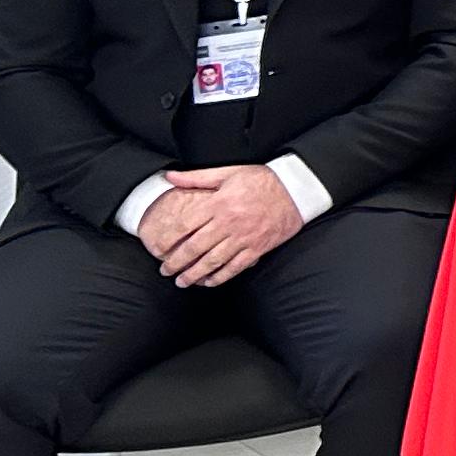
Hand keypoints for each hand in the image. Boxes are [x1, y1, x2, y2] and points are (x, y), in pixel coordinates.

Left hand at [141, 166, 303, 289]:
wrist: (297, 189)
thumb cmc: (262, 180)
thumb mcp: (229, 173)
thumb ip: (197, 177)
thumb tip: (169, 177)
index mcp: (218, 203)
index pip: (185, 225)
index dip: (168, 240)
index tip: (158, 249)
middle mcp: (228, 223)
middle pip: (194, 247)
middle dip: (176, 263)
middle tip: (166, 271)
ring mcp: (244, 237)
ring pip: (212, 261)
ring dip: (194, 274)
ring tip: (182, 281)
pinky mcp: (258, 247)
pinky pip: (235, 267)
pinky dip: (220, 277)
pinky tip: (209, 282)